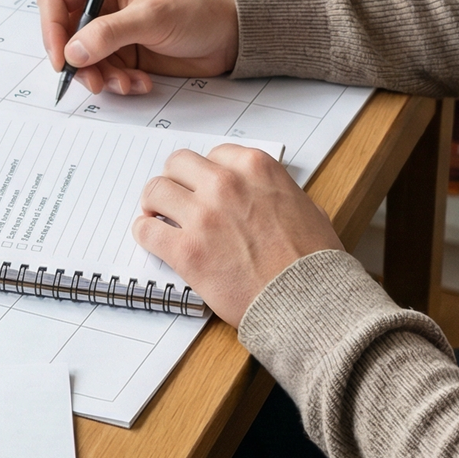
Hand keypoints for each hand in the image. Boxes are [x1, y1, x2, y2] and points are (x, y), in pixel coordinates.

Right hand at [38, 0, 239, 95]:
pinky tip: (141, 83)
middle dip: (78, 61)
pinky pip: (104, 71)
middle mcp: (102, 0)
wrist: (230, 34)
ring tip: (127, 84)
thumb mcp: (152, 16)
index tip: (62, 59)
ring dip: (101, 76)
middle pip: (65, 34)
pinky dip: (117, 82)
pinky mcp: (123, 51)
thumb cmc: (197, 9)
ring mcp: (111, 28)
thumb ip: (109, 33)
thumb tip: (72, 52)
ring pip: (83, 58)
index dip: (51, 29)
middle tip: (94, 82)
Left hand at [132, 144, 340, 324]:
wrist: (310, 303)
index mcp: (255, 168)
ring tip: (159, 216)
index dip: (207, 173)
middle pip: (178, 164)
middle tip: (176, 197)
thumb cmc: (314, 263)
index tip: (203, 186)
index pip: (213, 155)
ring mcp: (203, 216)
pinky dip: (145, 232)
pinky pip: (146, 229)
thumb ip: (274, 191)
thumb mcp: (306, 207)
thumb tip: (261, 194)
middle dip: (176, 180)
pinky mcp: (186, 250)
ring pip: (155, 190)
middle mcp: (225, 184)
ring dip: (154, 203)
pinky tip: (152, 237)